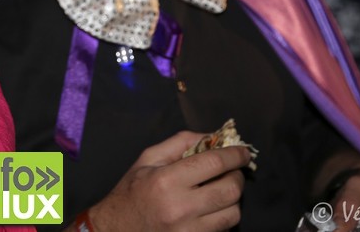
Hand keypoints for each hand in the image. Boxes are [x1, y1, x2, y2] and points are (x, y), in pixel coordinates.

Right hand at [83, 130, 250, 231]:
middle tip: (233, 170)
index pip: (214, 163)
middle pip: (230, 190)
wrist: (116, 229)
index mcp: (167, 180)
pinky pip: (223, 230)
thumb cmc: (132, 190)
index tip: (243, 151)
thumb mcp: (149, 158)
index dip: (235, 155)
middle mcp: (181, 208)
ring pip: (233, 214)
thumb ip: (181, 142)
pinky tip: (212, 208)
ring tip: (222, 190)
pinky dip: (224, 216)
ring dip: (233, 199)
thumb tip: (213, 136)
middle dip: (238, 176)